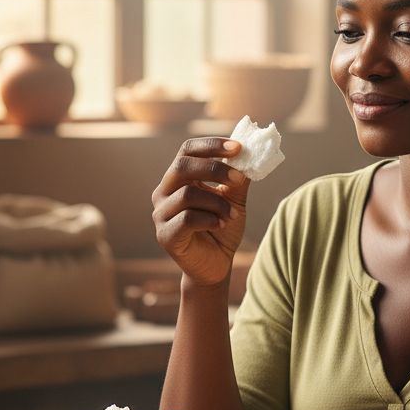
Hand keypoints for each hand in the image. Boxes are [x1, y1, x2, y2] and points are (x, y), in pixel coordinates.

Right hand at [151, 137, 250, 287]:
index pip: (187, 150)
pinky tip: (221, 224)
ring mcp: (161, 214)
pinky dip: (209, 219)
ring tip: (232, 214)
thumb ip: (237, 179)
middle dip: (214, 168)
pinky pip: (187, 219)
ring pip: (187, 193)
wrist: (217, 264)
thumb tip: (248, 155)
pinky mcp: (165, 235)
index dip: (211, 145)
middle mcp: (164, 192)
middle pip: (182, 166)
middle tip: (238, 178)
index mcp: (178, 178)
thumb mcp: (234, 199)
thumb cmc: (222, 227)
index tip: (238, 147)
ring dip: (217, 202)